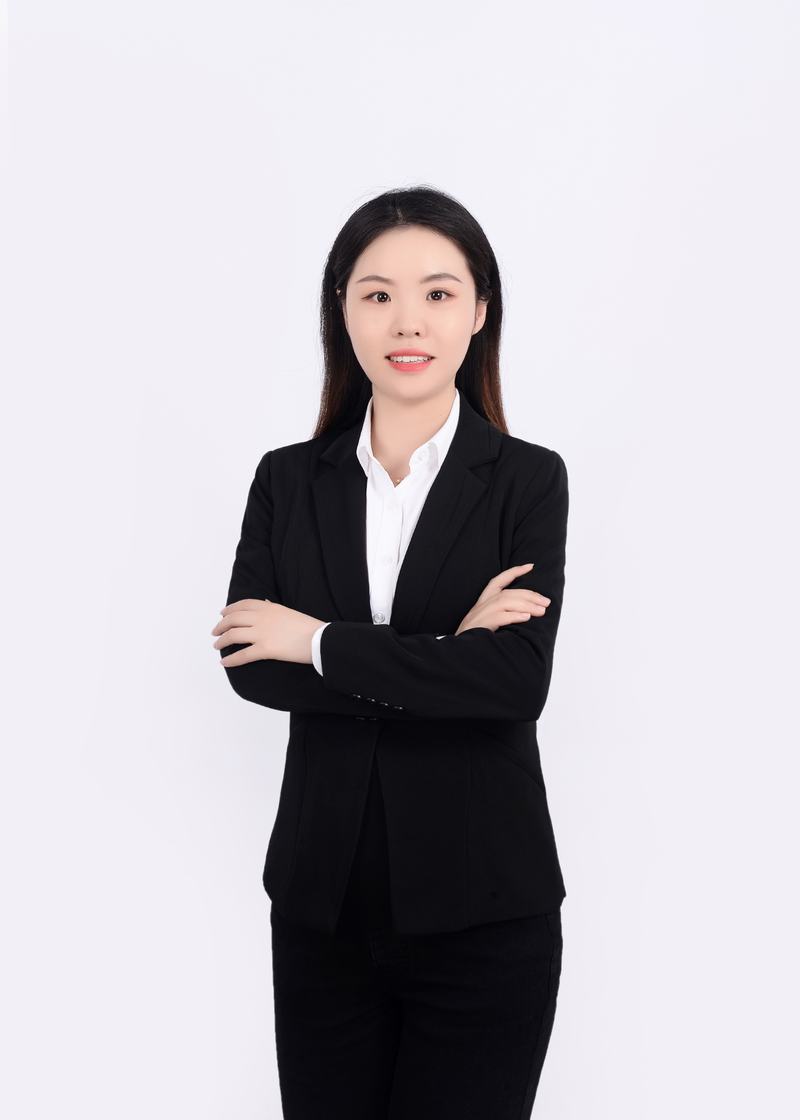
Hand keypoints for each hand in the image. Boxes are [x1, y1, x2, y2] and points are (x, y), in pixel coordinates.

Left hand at [212, 599, 326, 667]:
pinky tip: (224, 662)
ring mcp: (262, 633)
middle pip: (233, 619)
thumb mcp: (288, 610)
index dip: (229, 610)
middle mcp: (262, 618)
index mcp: (269, 607)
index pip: (242, 605)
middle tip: (215, 632)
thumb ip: (273, 608)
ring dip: (222, 641)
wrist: (319, 638)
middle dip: (221, 626)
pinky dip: (230, 659)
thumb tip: (265, 603)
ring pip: (233, 635)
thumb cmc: (308, 626)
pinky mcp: (265, 649)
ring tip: (217, 646)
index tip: (223, 614)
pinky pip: (242, 655)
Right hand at [455, 563, 549, 635]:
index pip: (497, 581)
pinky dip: (514, 616)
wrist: (456, 656)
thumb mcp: (485, 625)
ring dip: (526, 605)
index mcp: (481, 604)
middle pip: (507, 593)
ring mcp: (478, 616)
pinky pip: (499, 617)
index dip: (513, 572)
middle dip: (529, 595)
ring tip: (542, 611)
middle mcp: (479, 607)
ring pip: (504, 602)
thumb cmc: (473, 642)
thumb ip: (500, 617)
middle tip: (546, 602)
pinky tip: (526, 617)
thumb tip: (526, 614)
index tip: (530, 566)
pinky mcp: (478, 627)